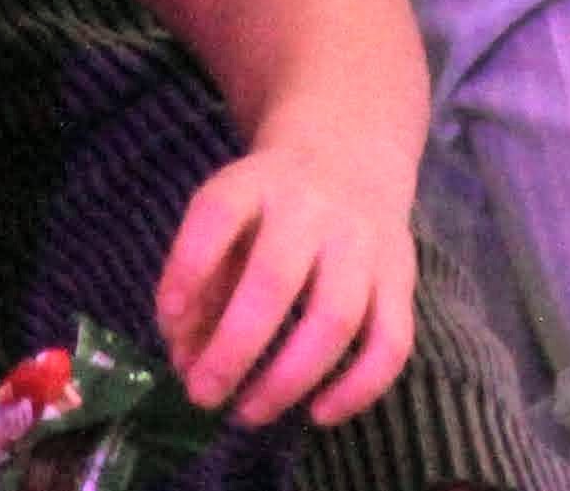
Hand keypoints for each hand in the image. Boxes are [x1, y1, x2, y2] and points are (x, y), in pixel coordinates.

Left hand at [154, 138, 419, 426]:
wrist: (350, 155)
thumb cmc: (270, 206)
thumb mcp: (227, 218)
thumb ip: (200, 283)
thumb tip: (186, 360)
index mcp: (256, 183)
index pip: (218, 215)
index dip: (188, 267)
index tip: (168, 321)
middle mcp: (312, 209)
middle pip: (275, 280)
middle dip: (234, 349)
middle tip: (203, 395)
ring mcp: (363, 243)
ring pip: (336, 318)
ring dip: (289, 379)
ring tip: (248, 413)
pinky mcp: (402, 277)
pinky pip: (391, 342)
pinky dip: (358, 388)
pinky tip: (318, 414)